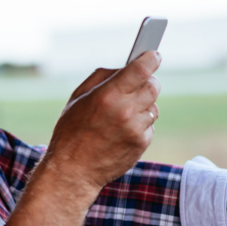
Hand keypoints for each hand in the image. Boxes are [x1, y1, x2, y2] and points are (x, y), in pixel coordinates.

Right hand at [43, 51, 161, 190]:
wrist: (73, 170)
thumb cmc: (71, 131)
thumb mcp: (78, 98)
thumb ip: (102, 77)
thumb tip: (124, 67)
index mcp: (108, 95)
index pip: (141, 69)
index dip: (151, 58)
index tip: (154, 55)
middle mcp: (125, 110)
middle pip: (153, 86)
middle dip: (148, 82)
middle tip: (138, 84)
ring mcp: (136, 129)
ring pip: (153, 106)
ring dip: (143, 105)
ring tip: (123, 114)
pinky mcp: (141, 144)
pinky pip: (150, 125)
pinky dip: (141, 124)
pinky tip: (122, 131)